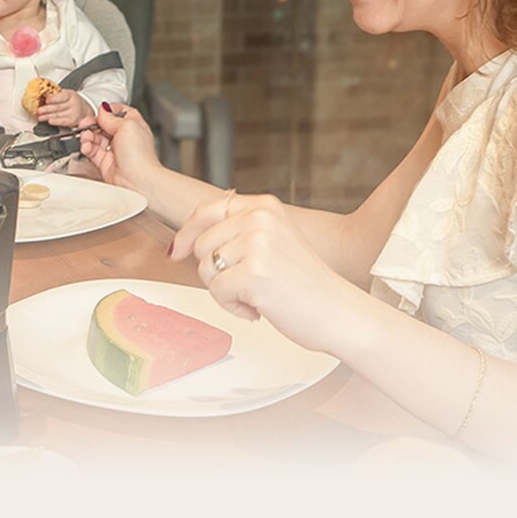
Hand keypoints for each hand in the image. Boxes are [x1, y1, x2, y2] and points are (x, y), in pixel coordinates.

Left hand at [35, 88, 91, 126]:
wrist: (83, 109)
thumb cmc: (70, 100)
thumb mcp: (65, 94)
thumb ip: (55, 95)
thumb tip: (43, 96)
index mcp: (70, 94)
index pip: (62, 96)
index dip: (54, 99)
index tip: (47, 100)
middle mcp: (73, 104)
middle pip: (59, 107)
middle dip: (47, 109)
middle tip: (39, 110)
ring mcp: (73, 113)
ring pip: (58, 115)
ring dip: (47, 116)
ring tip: (40, 117)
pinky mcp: (72, 121)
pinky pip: (62, 122)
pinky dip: (55, 121)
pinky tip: (49, 121)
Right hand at [77, 102, 157, 188]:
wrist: (136, 180)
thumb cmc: (140, 155)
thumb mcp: (127, 126)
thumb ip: (111, 117)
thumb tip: (103, 110)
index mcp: (134, 126)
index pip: (121, 113)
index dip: (110, 111)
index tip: (102, 111)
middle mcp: (124, 138)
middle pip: (104, 125)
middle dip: (94, 123)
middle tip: (87, 123)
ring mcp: (114, 150)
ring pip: (96, 138)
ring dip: (88, 135)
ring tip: (86, 136)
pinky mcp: (105, 162)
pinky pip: (92, 151)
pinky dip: (87, 147)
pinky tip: (87, 146)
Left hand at [167, 191, 367, 353]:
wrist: (339, 312)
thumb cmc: (306, 284)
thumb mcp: (273, 241)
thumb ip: (238, 232)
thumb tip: (186, 241)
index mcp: (264, 206)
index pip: (207, 210)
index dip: (187, 233)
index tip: (177, 251)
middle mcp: (260, 218)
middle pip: (201, 244)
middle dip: (214, 271)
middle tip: (246, 285)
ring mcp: (257, 243)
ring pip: (205, 269)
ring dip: (225, 291)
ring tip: (256, 295)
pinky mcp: (254, 272)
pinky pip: (217, 292)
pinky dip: (233, 307)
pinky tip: (260, 307)